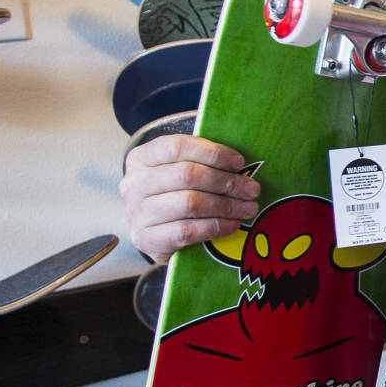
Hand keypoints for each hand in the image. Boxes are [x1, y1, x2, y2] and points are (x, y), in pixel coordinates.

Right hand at [120, 135, 258, 261]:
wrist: (154, 236)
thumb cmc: (173, 196)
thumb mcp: (179, 172)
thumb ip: (201, 163)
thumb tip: (240, 164)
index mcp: (141, 158)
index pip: (177, 147)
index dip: (212, 153)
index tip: (239, 162)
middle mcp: (133, 184)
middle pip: (187, 175)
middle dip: (226, 182)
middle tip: (251, 189)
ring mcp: (136, 213)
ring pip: (189, 203)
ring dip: (226, 206)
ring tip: (248, 208)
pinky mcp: (146, 239)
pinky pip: (187, 231)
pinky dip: (216, 226)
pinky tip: (232, 224)